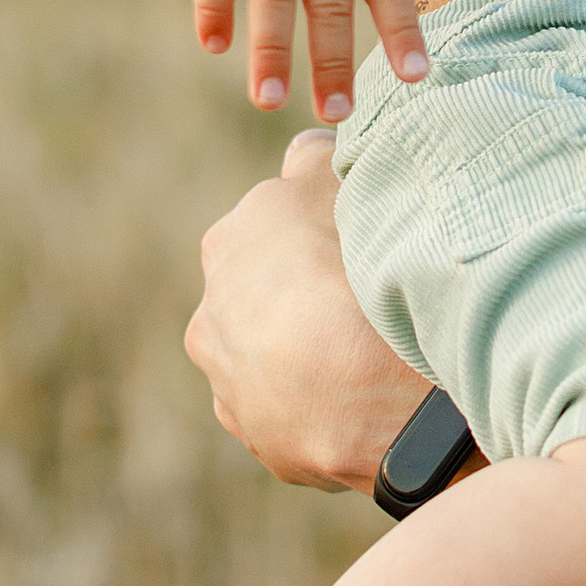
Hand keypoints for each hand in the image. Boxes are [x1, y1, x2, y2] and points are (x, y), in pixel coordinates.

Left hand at [184, 130, 429, 488]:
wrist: (370, 400)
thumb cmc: (360, 278)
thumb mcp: (339, 188)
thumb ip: (315, 162)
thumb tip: (305, 148)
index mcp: (231, 240)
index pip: (277, 216)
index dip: (322, 224)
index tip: (359, 236)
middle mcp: (215, 309)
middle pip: (266, 287)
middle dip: (304, 289)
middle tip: (364, 297)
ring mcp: (230, 379)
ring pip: (270, 351)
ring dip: (304, 348)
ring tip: (366, 355)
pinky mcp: (258, 437)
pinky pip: (287, 408)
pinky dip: (315, 400)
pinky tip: (358, 397)